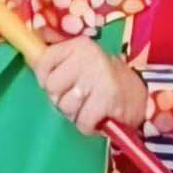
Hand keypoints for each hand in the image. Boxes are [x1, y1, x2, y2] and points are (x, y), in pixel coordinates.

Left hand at [33, 39, 148, 134]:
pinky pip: (82, 121)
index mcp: (79, 45)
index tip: (59, 85)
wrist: (143, 95)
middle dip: (61, 99)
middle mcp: (88, 57)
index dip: (45, 79)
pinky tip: (97, 120)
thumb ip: (59, 61)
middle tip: (79, 98)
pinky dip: (87, 126)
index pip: (43, 62)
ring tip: (89, 108)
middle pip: (51, 87)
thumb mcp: (82, 62)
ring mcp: (98, 77)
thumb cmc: (104, 80)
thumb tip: (29, 57)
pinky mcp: (107, 98)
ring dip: (75, 114)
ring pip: (65, 106)